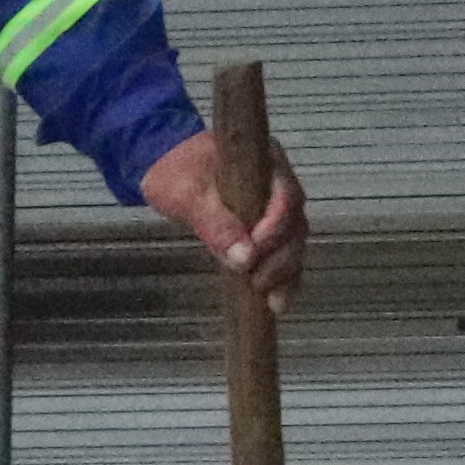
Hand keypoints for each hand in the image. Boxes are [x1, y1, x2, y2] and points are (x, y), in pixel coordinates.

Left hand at [139, 128, 307, 298]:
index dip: (276, 226)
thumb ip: (214, 223)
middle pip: (295, 223)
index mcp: (266, 161)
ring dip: (286, 272)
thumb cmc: (176, 173)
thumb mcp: (187, 194)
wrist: (169, 171)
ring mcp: (277, 207)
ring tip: (272, 300)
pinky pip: (283, 253)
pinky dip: (283, 278)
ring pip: (293, 242)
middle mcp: (280, 184)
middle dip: (282, 257)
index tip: (255, 250)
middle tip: (259, 282)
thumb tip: (245, 259)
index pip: (286, 195)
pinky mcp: (269, 230)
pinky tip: (277, 302)